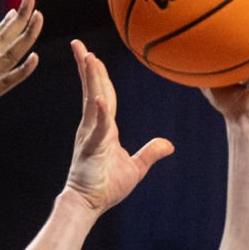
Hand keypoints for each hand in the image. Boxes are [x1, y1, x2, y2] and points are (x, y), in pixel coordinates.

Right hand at [62, 40, 173, 213]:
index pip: (102, 94)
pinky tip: (99, 98)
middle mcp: (93, 126)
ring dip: (90, 79)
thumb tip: (169, 144)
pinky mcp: (89, 148)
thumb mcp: (136, 168)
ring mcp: (90, 135)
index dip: (98, 75)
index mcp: (104, 128)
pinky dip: (99, 113)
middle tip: (79, 45)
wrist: (89, 204)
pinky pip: (97, 127)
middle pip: (93, 90)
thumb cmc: (106, 187)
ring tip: (86, 57)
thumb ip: (151, 153)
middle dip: (86, 66)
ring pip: (91, 101)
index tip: (90, 56)